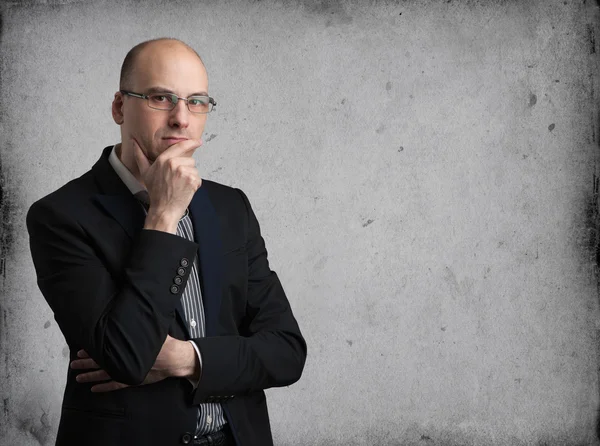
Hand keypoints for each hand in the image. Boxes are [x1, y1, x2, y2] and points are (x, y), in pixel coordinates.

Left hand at [71, 335, 199, 391]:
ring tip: (78, 377)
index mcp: (124, 348)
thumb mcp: (147, 330)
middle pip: (99, 363)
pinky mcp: (132, 380)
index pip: (103, 350)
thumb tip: (124, 316)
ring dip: (90, 376)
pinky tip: (94, 389)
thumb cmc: (161, 343)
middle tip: (73, 363)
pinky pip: (114, 385)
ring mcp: (126, 372)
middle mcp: (122, 361)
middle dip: (85, 363)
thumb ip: (135, 325)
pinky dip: (104, 388)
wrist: (173, 358)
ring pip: (103, 375)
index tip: (80, 351)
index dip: (90, 351)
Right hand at [133, 137, 202, 227]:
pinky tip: (185, 190)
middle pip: (190, 160)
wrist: (164, 209)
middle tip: (177, 181)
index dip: (192, 142)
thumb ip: (140, 156)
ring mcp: (183, 171)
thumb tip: (133, 142)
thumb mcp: (145, 172)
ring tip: (180, 185)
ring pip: (195, 169)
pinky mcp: (192, 180)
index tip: (198, 141)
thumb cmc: (156, 192)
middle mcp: (173, 163)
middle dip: (187, 169)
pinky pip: (198, 178)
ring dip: (191, 177)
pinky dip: (194, 185)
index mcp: (163, 159)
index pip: (181, 146)